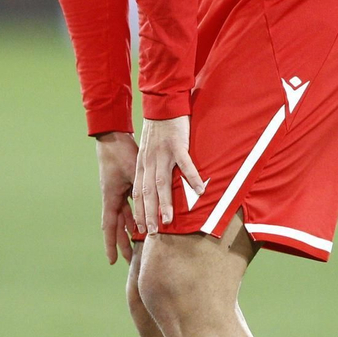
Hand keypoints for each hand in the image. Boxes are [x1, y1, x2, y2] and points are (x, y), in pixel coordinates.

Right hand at [95, 132, 140, 263]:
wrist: (114, 136)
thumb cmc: (122, 154)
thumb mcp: (133, 173)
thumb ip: (143, 190)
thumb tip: (159, 206)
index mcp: (111, 198)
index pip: (109, 227)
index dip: (111, 245)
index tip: (112, 261)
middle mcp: (113, 198)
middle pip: (117, 226)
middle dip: (122, 243)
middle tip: (126, 261)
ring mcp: (118, 192)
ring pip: (124, 217)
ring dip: (130, 231)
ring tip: (137, 246)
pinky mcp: (125, 185)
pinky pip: (129, 205)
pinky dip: (135, 215)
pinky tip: (141, 223)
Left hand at [132, 116, 204, 234]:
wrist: (162, 103)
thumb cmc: (158, 130)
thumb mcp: (148, 150)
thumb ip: (150, 168)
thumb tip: (154, 189)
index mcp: (142, 164)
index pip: (138, 192)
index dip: (138, 210)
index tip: (140, 228)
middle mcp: (149, 161)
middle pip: (147, 191)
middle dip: (148, 213)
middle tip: (152, 233)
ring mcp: (162, 153)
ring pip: (161, 182)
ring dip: (164, 202)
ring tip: (168, 220)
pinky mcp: (176, 144)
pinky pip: (185, 164)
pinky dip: (191, 177)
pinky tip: (199, 190)